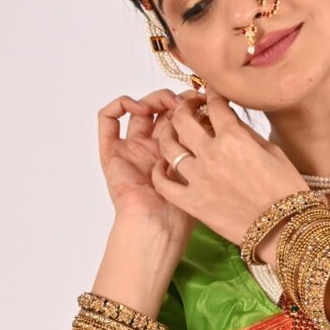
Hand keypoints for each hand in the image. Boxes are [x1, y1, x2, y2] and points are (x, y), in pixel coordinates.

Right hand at [97, 92, 193, 257]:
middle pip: (159, 111)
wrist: (158, 230)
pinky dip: (121, 105)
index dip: (189, 105)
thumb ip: (209, 149)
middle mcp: (151, 150)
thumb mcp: (203, 174)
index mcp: (173, 155)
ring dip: (153, 99)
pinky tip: (141, 109)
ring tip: (167, 103)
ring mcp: (130, 150)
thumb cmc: (183, 214)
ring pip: (137, 110)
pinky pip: (106, 120)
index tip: (204, 100)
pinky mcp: (111, 153)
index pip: (178, 119)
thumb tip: (223, 120)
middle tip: (187, 99)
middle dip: (174, 100)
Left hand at [147, 89, 307, 246]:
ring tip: (172, 133)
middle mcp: (212, 154)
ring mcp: (199, 179)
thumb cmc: (286, 192)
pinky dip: (159, 172)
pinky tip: (162, 166)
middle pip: (183, 119)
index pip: (214, 104)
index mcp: (234, 138)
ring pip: (168, 147)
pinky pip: (164, 183)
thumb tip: (230, 120)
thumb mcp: (273, 152)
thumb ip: (246, 133)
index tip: (210, 94)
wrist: (284, 230)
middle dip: (184, 106)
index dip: (211, 94)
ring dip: (168, 134)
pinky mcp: (193, 203)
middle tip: (188, 107)